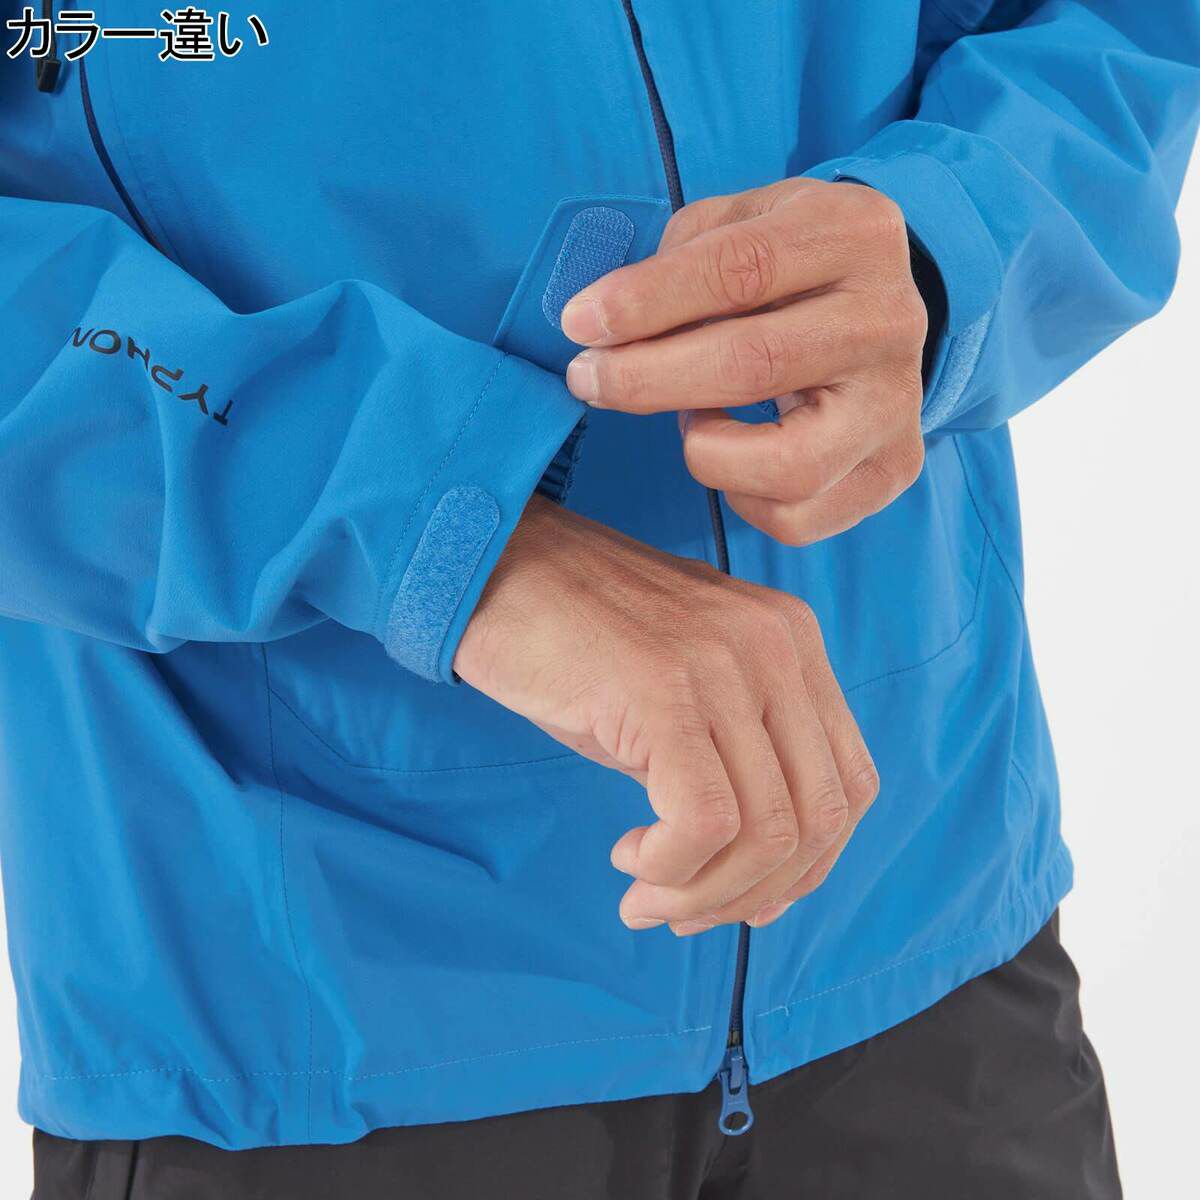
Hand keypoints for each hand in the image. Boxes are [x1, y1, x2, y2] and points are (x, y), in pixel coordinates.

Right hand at [455, 496, 878, 933]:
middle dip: (753, 893)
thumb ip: (734, 766)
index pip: (850, 785)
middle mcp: (776, 646)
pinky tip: (629, 857)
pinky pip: (705, 821)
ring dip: (705, 892)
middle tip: (681, 909)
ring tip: (645, 892)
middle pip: (820, 817)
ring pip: (768, 831)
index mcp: (793, 641)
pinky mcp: (665, 690)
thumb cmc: (576, 642)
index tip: (741, 897)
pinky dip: (672, 868)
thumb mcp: (682, 693)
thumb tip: (760, 886)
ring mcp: (725, 664)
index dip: (806, 866)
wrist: (493, 567)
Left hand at [560, 178, 928, 545]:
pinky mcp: (894, 468)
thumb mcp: (740, 223)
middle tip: (588, 380)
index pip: (740, 269)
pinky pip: (798, 517)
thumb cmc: (786, 266)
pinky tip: (732, 451)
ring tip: (690, 419)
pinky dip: (740, 497)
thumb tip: (605, 328)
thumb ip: (678, 261)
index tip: (580, 323)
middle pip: (755, 364)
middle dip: (647, 379)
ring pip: (789, 463)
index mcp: (854, 234)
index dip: (648, 301)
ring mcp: (899, 403)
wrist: (874, 309)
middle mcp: (891, 319)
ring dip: (705, 450)